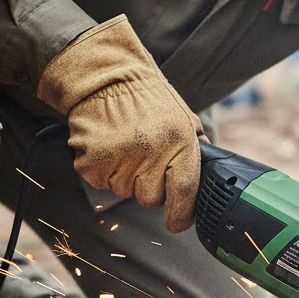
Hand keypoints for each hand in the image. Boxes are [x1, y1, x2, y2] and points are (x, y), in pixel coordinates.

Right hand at [37, 15, 203, 231]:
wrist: (104, 75)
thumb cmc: (147, 98)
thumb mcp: (183, 118)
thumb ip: (195, 150)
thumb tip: (207, 183)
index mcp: (178, 140)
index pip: (183, 191)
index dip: (181, 214)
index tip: (177, 223)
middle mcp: (150, 151)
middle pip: (151, 199)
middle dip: (149, 186)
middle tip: (144, 158)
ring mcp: (119, 157)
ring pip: (125, 192)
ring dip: (125, 177)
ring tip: (125, 146)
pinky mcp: (92, 162)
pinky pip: (101, 183)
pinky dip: (103, 171)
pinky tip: (107, 146)